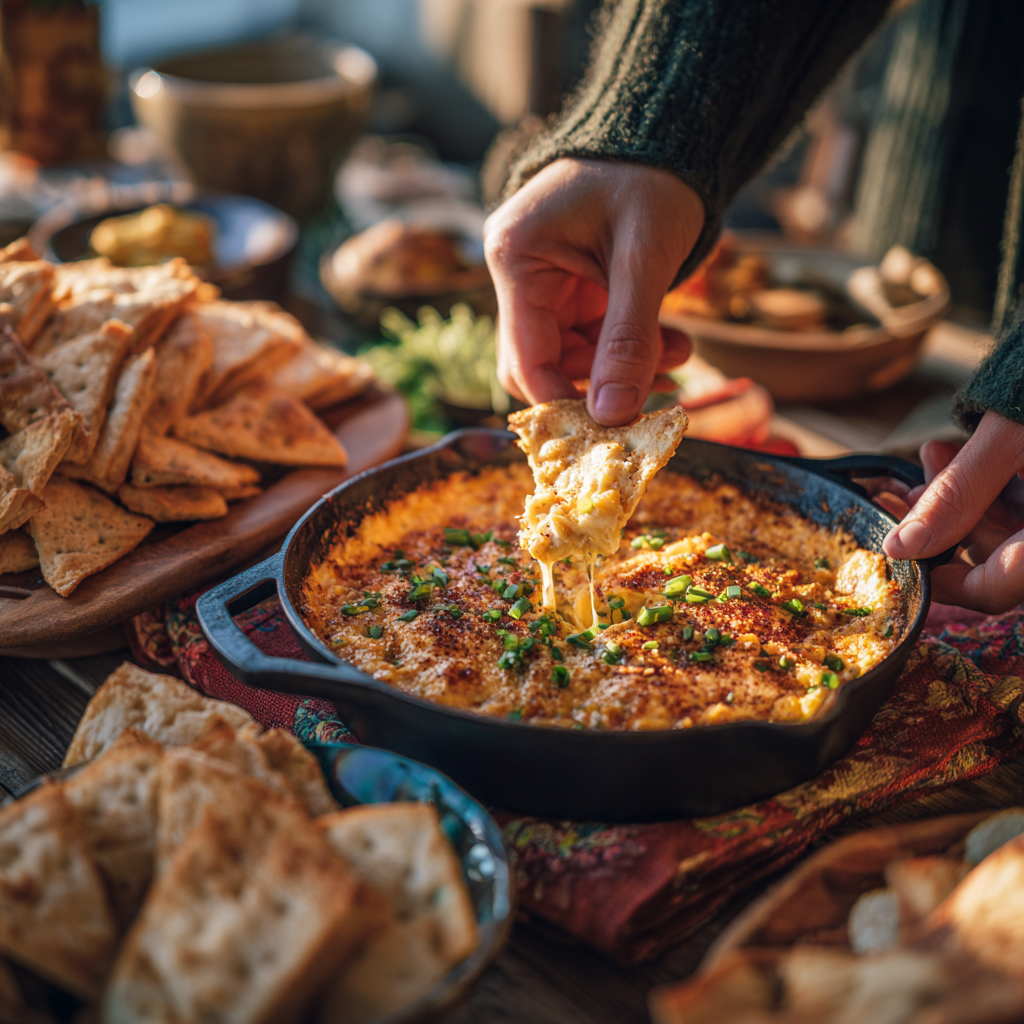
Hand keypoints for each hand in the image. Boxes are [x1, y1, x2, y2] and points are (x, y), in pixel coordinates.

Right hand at [483, 157, 705, 424]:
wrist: (672, 132)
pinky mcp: (570, 284)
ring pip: (572, 355)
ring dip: (623, 366)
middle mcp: (518, 271)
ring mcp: (543, 279)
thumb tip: (613, 417)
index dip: (566, 402)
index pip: (525, 359)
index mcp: (516, 257)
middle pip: (542, 364)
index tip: (613, 429)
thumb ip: (628, 340)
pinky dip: (629, 346)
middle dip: (600, 383)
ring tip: (680, 352)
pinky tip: (670, 339)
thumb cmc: (653, 177)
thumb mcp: (644, 260)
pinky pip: (592, 335)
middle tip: (658, 389)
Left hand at [878, 411, 1023, 612]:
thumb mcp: (1012, 438)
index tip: (901, 556)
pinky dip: (987, 488)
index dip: (941, 582)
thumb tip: (902, 546)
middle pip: (997, 560)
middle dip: (942, 525)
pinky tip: (954, 456)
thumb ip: (958, 495)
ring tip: (930, 460)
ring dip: (958, 501)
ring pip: (1007, 533)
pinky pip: (1022, 510)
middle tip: (901, 495)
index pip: (995, 591)